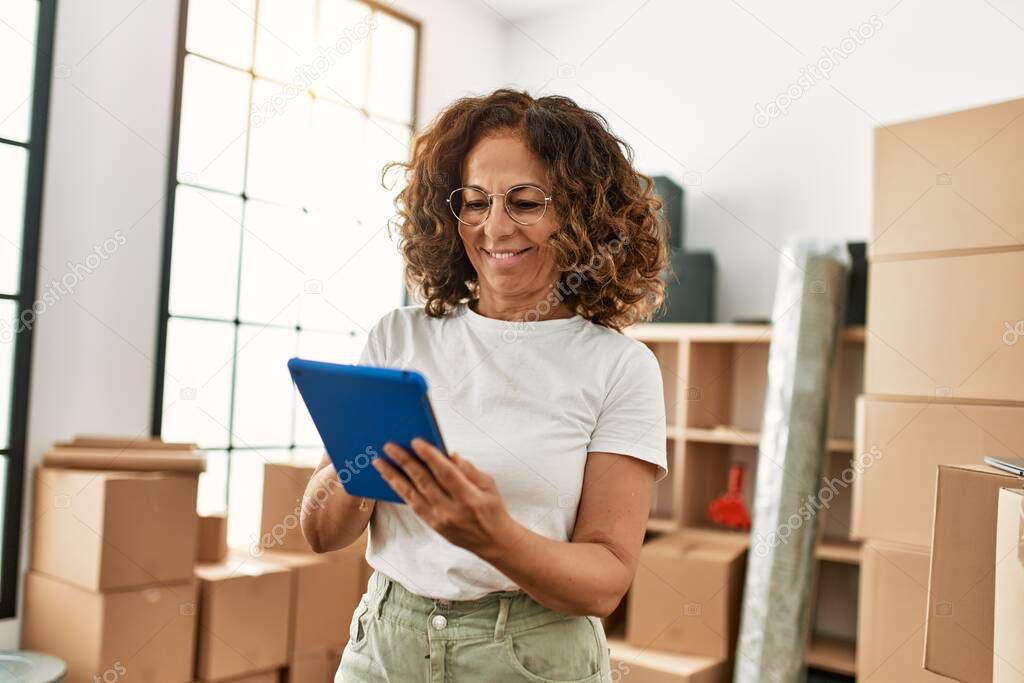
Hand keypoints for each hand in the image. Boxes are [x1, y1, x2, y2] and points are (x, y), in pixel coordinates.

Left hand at [373, 438, 514, 554]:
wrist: (493, 541)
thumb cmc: (492, 508)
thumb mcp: (489, 485)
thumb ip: (468, 469)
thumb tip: (450, 454)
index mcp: (468, 496)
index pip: (445, 473)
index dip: (430, 456)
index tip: (415, 441)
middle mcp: (451, 509)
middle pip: (424, 482)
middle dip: (405, 462)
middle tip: (389, 447)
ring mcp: (439, 519)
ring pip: (412, 495)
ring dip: (393, 477)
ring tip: (379, 462)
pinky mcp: (432, 525)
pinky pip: (412, 505)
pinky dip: (400, 491)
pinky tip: (390, 479)